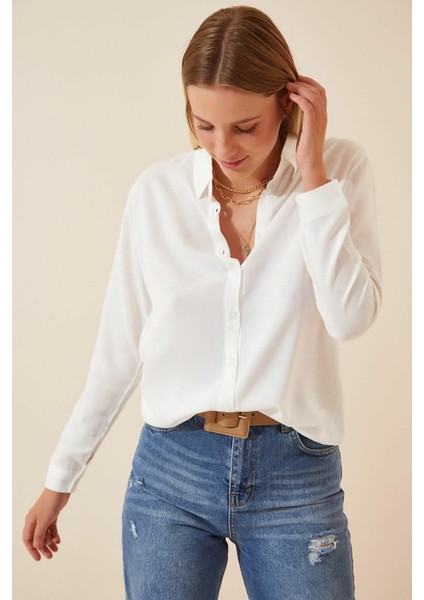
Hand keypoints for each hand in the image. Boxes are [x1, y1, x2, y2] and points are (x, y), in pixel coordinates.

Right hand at [23, 488, 70, 560]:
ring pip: (45, 534)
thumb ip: (39, 535)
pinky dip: (54, 535)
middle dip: (43, 548)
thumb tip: (36, 547)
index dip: (32, 550)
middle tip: (50, 556)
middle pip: (37, 538)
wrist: (59, 490)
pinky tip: (58, 541)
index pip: (28, 540)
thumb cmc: (49, 504)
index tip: (38, 558)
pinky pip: (52, 529)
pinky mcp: (52, 516)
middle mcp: (35, 521)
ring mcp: (44, 518)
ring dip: (50, 543)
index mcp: (30, 522)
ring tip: (56, 550)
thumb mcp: (43, 522)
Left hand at [285, 76, 328, 190]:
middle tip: (290, 79)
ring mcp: (319, 121)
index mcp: (322, 116)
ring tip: (288, 85)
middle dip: (304, 82)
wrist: (310, 165)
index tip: (296, 79)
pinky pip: (308, 106)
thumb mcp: (303, 130)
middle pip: (318, 90)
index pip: (320, 92)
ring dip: (300, 88)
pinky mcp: (312, 127)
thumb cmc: (305, 150)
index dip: (309, 82)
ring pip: (313, 96)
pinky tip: (291, 96)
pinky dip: (299, 98)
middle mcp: (323, 116)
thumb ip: (301, 118)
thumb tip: (291, 108)